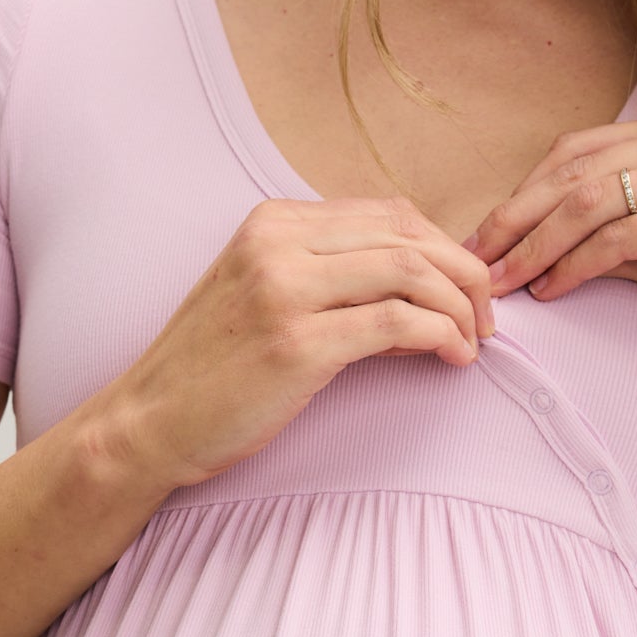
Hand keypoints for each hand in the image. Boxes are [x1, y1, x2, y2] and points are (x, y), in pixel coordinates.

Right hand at [94, 195, 495, 491]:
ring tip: (475, 341)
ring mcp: (285, 290)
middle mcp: (278, 243)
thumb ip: (333, 277)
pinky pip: (397, 323)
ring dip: (461, 307)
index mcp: (274, 221)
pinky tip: (453, 358)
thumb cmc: (214, 371)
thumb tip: (424, 286)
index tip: (469, 290)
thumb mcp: (267, 295)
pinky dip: (441, 337)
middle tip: (487, 318)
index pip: (391, 213)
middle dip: (467, 276)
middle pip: (410, 235)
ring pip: (412, 272)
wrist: (148, 423)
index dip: (446, 249)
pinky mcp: (297, 343)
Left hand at [463, 109, 636, 370]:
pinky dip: (575, 264)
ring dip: (534, 244)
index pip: (583, 149)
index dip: (527, 191)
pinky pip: (619, 236)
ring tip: (500, 279)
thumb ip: (618, 233)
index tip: (487, 234)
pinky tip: (549, 289)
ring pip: (590, 199)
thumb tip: (543, 249)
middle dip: (515, 214)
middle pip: (576, 166)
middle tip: (474, 255)